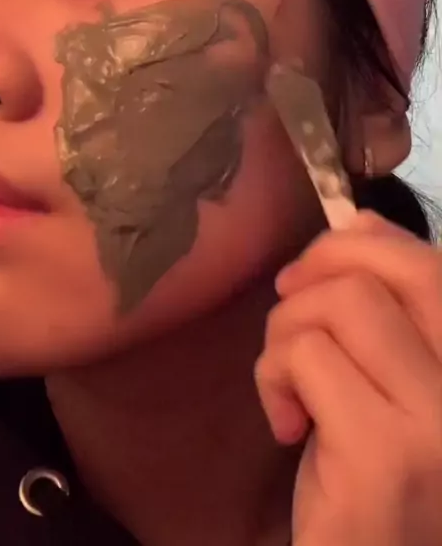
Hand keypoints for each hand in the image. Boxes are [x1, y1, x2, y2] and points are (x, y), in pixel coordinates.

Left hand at [255, 212, 441, 545]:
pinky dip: (274, 377)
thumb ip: (388, 307)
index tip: (312, 271)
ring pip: (341, 303)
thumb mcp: (391, 380)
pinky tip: (289, 426)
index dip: (361, 242)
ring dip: (286, 333)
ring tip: (287, 386)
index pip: (431, 260)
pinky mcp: (384, 454)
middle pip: (392, 269)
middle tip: (287, 306)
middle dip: (318, 269)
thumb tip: (358, 222)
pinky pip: (306, 356)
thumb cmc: (379, 478)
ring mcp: (438, 422)